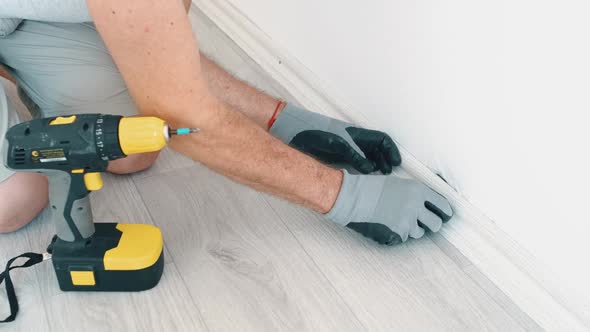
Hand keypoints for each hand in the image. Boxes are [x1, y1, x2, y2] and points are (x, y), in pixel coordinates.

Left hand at [269, 104, 400, 173]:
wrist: (292, 132)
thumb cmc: (312, 132)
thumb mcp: (337, 144)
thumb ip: (354, 156)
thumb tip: (370, 169)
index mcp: (356, 134)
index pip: (382, 140)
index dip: (391, 151)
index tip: (396, 163)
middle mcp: (353, 140)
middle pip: (377, 150)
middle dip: (385, 161)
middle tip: (389, 173)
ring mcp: (346, 149)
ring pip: (368, 157)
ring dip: (376, 166)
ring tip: (380, 177)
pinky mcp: (337, 157)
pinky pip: (356, 163)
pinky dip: (363, 170)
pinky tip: (364, 178)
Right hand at [326, 171, 452, 244]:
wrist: (355, 197)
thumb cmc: (374, 188)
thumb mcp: (399, 184)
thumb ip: (415, 194)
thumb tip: (428, 204)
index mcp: (418, 190)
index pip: (442, 204)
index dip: (446, 211)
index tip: (446, 215)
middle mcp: (416, 205)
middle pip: (436, 223)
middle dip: (433, 225)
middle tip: (427, 224)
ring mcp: (407, 220)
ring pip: (420, 233)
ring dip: (413, 229)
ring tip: (399, 220)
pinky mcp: (398, 232)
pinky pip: (404, 237)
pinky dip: (399, 233)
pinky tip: (389, 224)